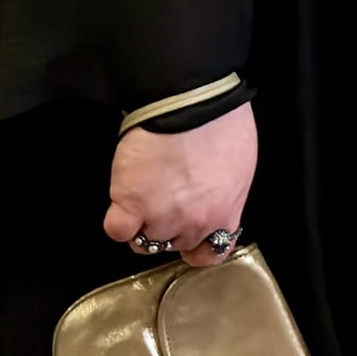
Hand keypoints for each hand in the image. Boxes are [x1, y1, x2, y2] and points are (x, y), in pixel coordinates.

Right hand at [104, 102, 257, 267]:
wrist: (190, 102)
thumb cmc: (220, 121)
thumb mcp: (239, 165)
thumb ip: (225, 193)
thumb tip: (212, 197)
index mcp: (225, 212)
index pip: (213, 253)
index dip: (198, 246)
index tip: (191, 238)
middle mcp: (195, 223)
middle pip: (175, 244)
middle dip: (169, 227)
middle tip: (163, 200)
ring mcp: (162, 217)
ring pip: (145, 242)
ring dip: (141, 224)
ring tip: (141, 197)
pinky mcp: (131, 204)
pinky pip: (117, 231)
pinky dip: (118, 222)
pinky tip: (123, 204)